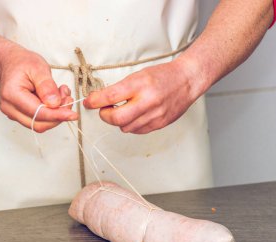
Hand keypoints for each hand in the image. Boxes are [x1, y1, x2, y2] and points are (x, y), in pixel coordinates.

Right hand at [0, 44, 77, 132]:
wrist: (12, 63)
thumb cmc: (23, 63)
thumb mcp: (38, 67)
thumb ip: (47, 85)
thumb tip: (55, 103)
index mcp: (12, 94)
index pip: (37, 113)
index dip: (57, 115)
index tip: (73, 115)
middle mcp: (10, 107)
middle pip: (39, 124)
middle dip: (58, 114)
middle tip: (68, 98)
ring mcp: (14, 113)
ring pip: (41, 124)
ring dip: (56, 113)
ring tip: (62, 94)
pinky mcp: (21, 115)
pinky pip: (40, 120)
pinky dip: (52, 112)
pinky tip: (56, 99)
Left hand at [83, 60, 198, 133]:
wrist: (186, 81)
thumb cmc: (163, 76)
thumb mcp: (138, 75)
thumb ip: (120, 89)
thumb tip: (99, 100)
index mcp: (140, 85)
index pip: (109, 96)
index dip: (94, 101)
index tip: (88, 102)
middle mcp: (147, 101)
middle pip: (116, 118)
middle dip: (105, 116)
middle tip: (104, 110)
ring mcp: (154, 115)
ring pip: (125, 127)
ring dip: (119, 121)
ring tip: (124, 110)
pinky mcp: (159, 124)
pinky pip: (137, 131)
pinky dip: (131, 125)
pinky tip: (135, 115)